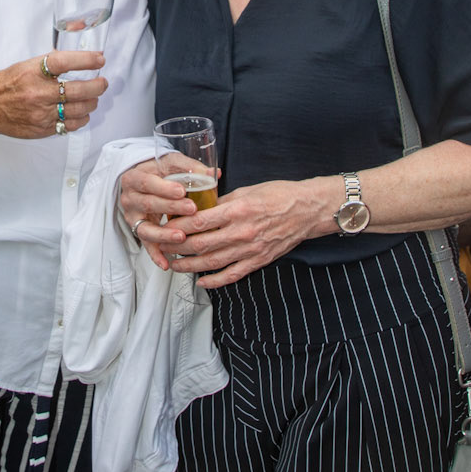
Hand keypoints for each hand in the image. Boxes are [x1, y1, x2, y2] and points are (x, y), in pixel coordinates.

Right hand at [0, 50, 106, 139]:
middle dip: (97, 86)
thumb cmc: (7, 84)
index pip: (64, 62)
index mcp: (33, 72)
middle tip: (102, 82)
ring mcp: (40, 113)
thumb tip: (82, 58)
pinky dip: (81, 118)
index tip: (99, 59)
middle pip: (78, 89)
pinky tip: (82, 112)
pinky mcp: (42, 129)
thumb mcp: (26, 65)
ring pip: (78, 110)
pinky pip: (70, 125)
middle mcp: (37, 93)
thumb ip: (51, 63)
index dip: (86, 60)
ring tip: (93, 97)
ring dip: (92, 102)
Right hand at [119, 158, 195, 264]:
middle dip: (170, 207)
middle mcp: (129, 199)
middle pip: (148, 203)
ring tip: (181, 237)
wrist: (145, 181)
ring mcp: (132, 217)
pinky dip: (155, 255)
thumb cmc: (160, 172)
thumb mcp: (172, 163)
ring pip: (145, 228)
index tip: (182, 191)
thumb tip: (215, 173)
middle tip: (191, 209)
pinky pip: (146, 245)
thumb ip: (191, 167)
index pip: (147, 182)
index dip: (164, 188)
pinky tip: (166, 263)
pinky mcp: (139, 231)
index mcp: (134, 178)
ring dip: (163, 234)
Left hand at [142, 178, 329, 286]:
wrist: (307, 210)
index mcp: (238, 210)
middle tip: (163, 245)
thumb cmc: (279, 195)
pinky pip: (232, 275)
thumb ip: (223, 201)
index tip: (166, 226)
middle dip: (178, 247)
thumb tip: (201, 208)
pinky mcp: (258, 260)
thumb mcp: (248, 190)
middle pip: (201, 244)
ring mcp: (250, 249)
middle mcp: (242, 232)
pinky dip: (215, 281)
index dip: (179, 227)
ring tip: (175, 265)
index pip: (200, 221)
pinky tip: (201, 281)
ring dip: (190, 266)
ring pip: (213, 262)